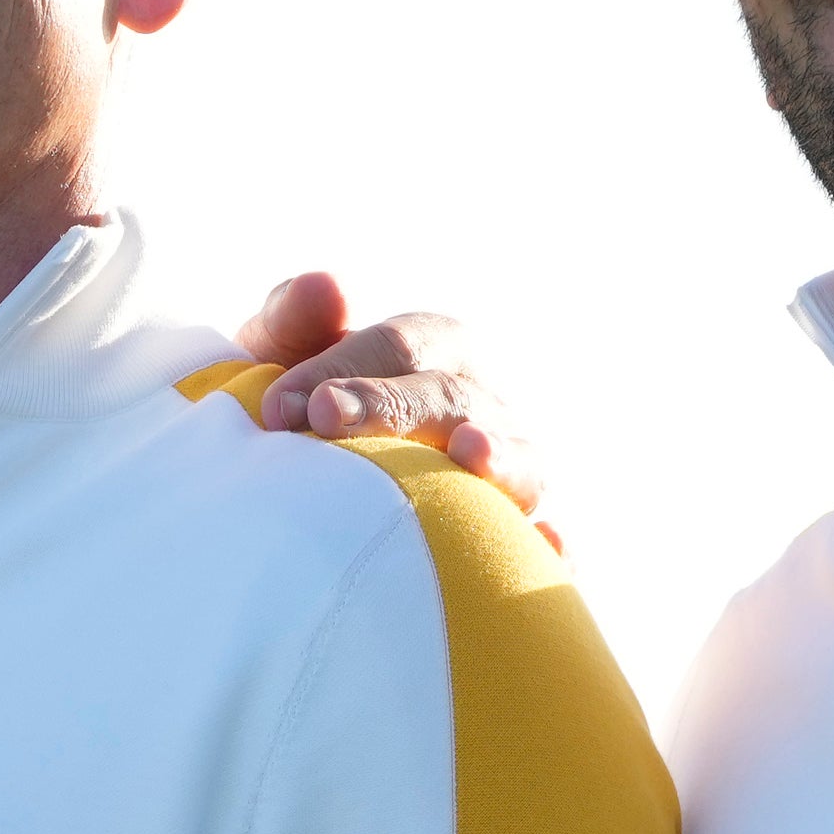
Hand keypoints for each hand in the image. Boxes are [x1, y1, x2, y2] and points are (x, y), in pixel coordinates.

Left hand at [234, 274, 549, 534]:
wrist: (301, 468)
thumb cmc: (296, 405)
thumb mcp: (281, 355)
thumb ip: (294, 316)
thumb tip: (328, 289)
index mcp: (433, 346)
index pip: (400, 347)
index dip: (346, 367)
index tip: (281, 405)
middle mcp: (479, 400)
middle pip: (450, 399)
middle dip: (390, 408)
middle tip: (325, 418)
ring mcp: (506, 466)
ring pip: (519, 460)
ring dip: (502, 458)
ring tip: (470, 453)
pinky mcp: (510, 530)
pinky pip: (539, 541)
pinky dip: (552, 544)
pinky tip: (546, 541)